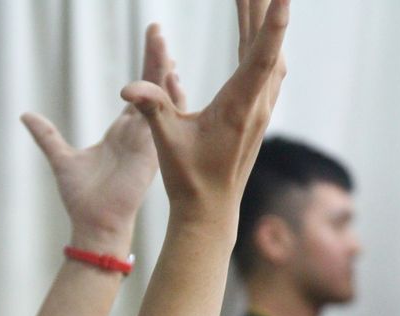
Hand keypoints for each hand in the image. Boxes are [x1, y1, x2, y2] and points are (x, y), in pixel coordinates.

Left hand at [21, 24, 184, 254]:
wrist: (93, 223)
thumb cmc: (81, 198)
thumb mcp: (60, 158)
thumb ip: (47, 135)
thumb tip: (26, 116)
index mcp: (122, 132)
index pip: (138, 90)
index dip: (145, 65)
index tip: (150, 40)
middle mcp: (139, 133)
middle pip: (152, 86)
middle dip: (156, 58)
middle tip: (158, 30)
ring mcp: (148, 141)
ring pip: (161, 99)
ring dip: (165, 72)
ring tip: (166, 46)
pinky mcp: (152, 152)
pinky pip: (163, 121)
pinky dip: (169, 99)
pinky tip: (173, 77)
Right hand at [120, 0, 288, 230]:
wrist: (210, 211)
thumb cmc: (188, 179)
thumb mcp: (166, 142)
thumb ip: (151, 109)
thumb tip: (127, 89)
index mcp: (238, 107)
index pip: (261, 56)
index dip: (273, 23)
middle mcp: (257, 104)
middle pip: (266, 45)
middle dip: (260, 6)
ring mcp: (261, 108)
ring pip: (269, 54)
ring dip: (262, 22)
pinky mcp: (257, 112)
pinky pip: (266, 67)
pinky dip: (263, 42)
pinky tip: (257, 33)